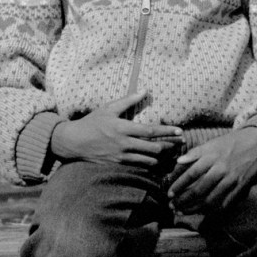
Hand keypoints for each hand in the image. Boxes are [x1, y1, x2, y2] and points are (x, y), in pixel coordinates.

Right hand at [49, 91, 182, 166]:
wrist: (75, 142)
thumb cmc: (92, 123)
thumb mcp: (108, 108)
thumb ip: (128, 100)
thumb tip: (144, 90)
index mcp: (123, 128)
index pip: (150, 131)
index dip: (167, 131)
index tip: (179, 130)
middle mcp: (124, 143)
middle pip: (153, 147)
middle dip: (170, 145)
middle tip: (181, 143)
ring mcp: (121, 156)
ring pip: (148, 159)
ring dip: (162, 156)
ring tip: (173, 152)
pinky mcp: (118, 164)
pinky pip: (139, 166)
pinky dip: (150, 163)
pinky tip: (158, 161)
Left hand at [167, 128, 256, 213]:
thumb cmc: (231, 142)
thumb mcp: (212, 143)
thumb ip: (195, 153)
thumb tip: (178, 162)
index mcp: (212, 156)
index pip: (191, 174)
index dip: (179, 185)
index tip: (169, 194)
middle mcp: (221, 169)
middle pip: (199, 190)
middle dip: (183, 200)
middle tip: (172, 206)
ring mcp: (231, 180)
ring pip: (210, 200)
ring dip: (194, 208)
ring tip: (183, 211)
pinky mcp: (240, 188)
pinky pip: (224, 203)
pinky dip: (212, 210)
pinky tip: (202, 212)